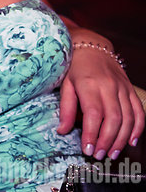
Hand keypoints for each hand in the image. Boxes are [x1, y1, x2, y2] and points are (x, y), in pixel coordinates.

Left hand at [57, 38, 144, 159]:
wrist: (91, 46)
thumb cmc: (74, 66)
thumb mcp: (64, 84)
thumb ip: (65, 108)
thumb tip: (62, 130)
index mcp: (89, 84)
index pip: (93, 114)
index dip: (92, 134)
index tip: (88, 149)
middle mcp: (109, 86)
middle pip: (113, 119)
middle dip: (107, 141)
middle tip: (99, 155)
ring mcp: (122, 88)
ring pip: (128, 118)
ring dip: (121, 139)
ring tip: (112, 153)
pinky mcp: (130, 89)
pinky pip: (139, 111)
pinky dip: (138, 127)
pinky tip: (130, 140)